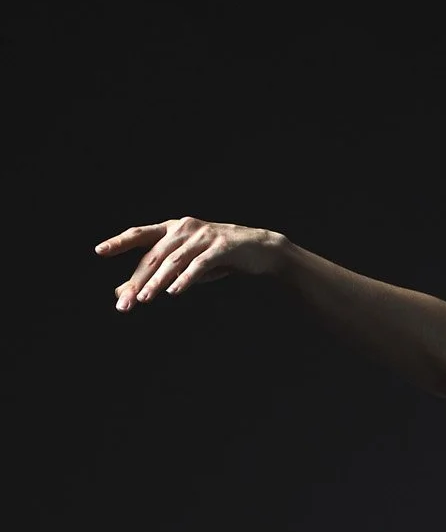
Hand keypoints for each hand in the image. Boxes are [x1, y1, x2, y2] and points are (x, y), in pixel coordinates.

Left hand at [101, 217, 292, 310]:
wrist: (260, 250)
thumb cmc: (217, 258)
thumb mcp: (184, 265)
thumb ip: (155, 275)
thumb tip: (120, 291)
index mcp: (172, 228)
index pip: (140, 234)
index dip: (120, 242)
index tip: (100, 250)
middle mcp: (184, 229)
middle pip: (154, 255)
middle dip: (138, 280)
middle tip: (125, 303)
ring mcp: (203, 237)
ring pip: (174, 261)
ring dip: (157, 282)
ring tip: (145, 299)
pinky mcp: (221, 248)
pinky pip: (199, 265)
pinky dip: (185, 279)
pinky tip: (174, 292)